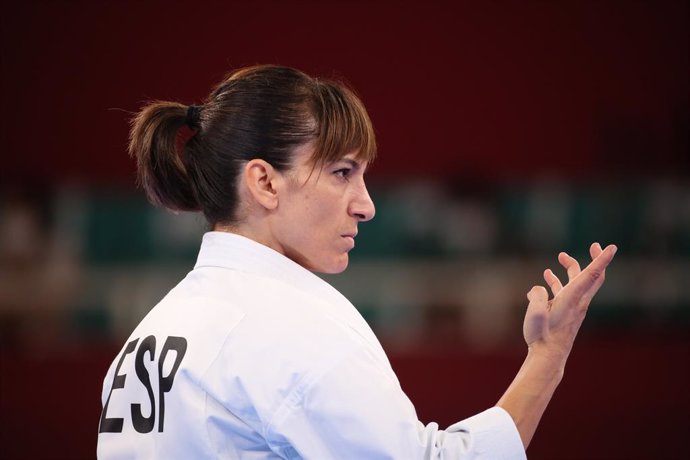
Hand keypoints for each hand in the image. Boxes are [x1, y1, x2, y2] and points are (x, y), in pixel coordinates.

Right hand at [523, 243, 616, 359]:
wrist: (547, 356)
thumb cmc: (541, 335)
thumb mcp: (534, 312)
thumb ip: (536, 295)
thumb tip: (538, 289)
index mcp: (572, 299)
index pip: (592, 275)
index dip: (602, 259)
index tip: (612, 247)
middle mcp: (576, 302)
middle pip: (591, 276)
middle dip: (593, 259)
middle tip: (593, 245)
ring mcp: (572, 308)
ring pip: (576, 283)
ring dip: (569, 270)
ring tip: (558, 259)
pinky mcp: (566, 314)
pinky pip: (564, 293)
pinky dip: (557, 284)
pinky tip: (542, 285)